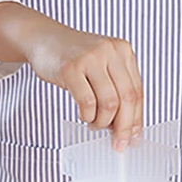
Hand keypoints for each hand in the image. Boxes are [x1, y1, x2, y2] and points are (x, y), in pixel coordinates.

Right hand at [23, 18, 142, 151]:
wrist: (44, 38)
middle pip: (127, 98)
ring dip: (102, 122)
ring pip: (109, 103)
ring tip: (95, 124)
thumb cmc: (75, 58)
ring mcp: (91, 58)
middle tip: (118, 143)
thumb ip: (117, 91)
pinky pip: (88, 102)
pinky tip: (84, 116)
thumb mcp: (103, 68)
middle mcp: (110, 51)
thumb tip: (128, 127)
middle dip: (124, 127)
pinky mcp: (71, 68)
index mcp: (123, 51)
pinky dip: (88, 116)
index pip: (137, 92)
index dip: (136, 119)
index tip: (133, 137)